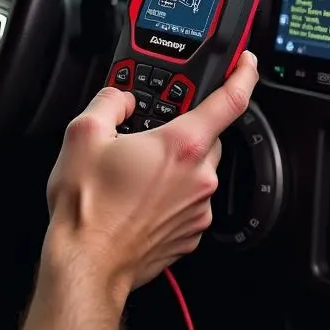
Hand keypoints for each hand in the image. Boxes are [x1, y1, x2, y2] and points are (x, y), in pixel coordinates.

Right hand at [45, 52, 258, 297]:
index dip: (243, 73)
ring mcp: (199, 208)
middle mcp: (200, 177)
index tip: (246, 63)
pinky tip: (138, 198)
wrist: (86, 265)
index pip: (232, 98)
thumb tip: (118, 98)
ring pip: (197, 170)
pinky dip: (171, 194)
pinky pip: (189, 201)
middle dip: (181, 129)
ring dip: (174, 164)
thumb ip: (109, 101)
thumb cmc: (87, 210)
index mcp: (183, 146)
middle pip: (208, 135)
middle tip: (146, 134)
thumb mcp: (83, 135)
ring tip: (133, 173)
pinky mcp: (191, 233)